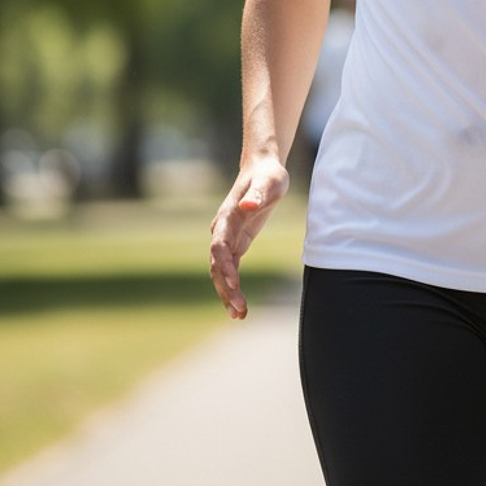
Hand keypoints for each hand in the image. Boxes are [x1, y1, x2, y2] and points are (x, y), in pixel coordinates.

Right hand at [209, 155, 289, 319]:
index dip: (224, 266)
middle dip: (225, 288)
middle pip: (217, 265)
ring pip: (220, 272)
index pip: (219, 247)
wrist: (263, 169)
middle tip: (239, 310)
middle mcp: (222, 230)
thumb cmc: (268, 175)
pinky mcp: (237, 243)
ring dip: (227, 293)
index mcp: (227, 217)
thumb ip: (258, 194)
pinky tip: (239, 305)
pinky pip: (230, 270)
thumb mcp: (269, 182)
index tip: (234, 284)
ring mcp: (228, 238)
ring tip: (239, 315)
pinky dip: (232, 287)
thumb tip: (248, 206)